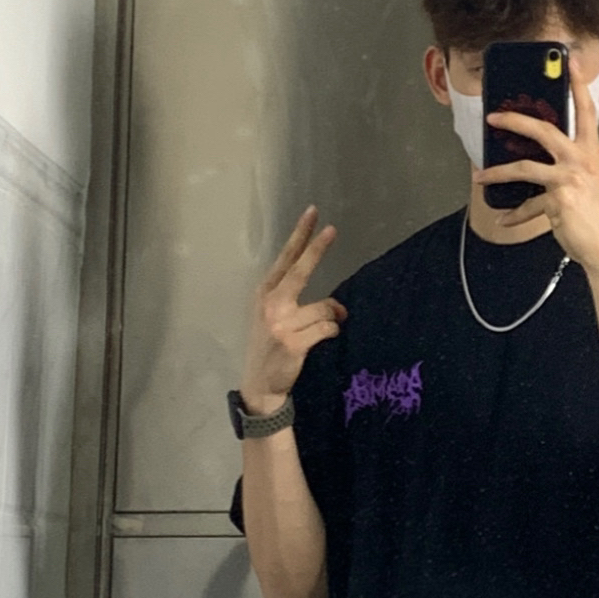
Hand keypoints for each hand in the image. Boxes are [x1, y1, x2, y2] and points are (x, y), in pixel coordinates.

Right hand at [241, 206, 346, 411]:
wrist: (260, 384)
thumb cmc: (271, 346)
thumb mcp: (275, 318)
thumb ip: (303, 303)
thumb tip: (338, 304)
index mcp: (265, 293)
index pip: (285, 258)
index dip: (299, 235)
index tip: (313, 213)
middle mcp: (271, 303)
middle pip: (300, 270)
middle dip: (316, 249)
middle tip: (332, 230)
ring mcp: (281, 323)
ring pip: (324, 306)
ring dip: (334, 315)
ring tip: (329, 324)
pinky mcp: (293, 342)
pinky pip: (327, 327)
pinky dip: (333, 330)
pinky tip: (326, 337)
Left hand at [474, 58, 598, 275]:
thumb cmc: (596, 216)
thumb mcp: (587, 183)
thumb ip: (568, 166)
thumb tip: (537, 159)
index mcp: (591, 152)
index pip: (585, 111)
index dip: (576, 86)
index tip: (567, 64)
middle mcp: (581, 160)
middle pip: (543, 130)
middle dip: (515, 121)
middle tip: (493, 118)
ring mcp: (569, 179)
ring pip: (524, 167)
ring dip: (497, 173)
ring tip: (481, 177)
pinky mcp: (558, 199)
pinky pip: (528, 204)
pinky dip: (514, 214)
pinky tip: (504, 219)